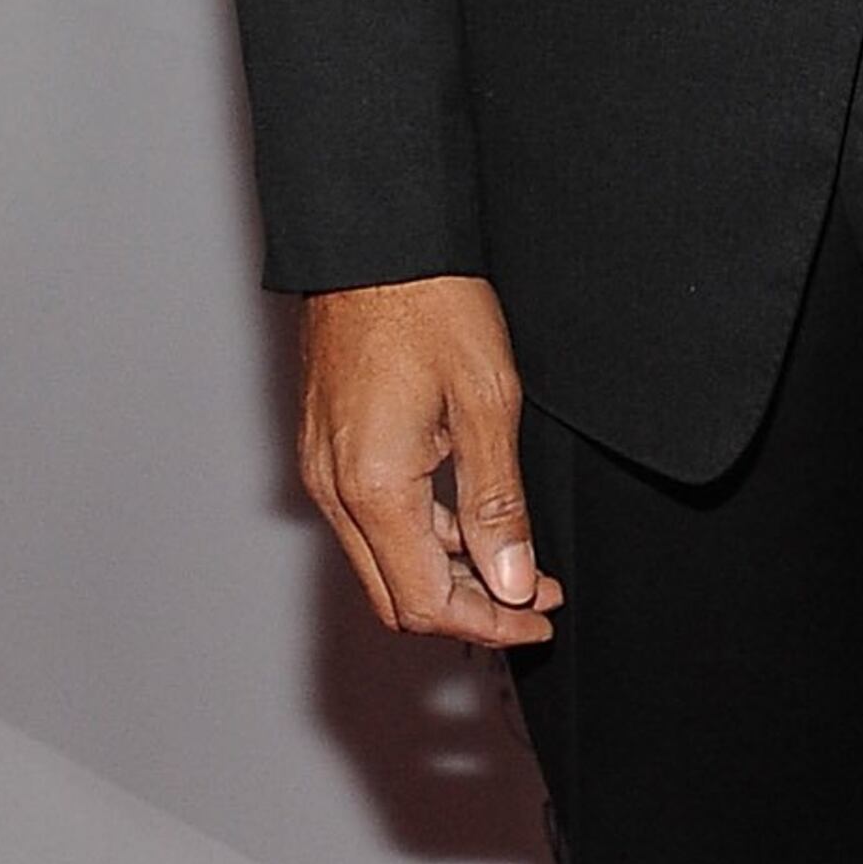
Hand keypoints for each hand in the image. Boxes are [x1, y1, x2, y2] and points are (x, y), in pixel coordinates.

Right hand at [295, 274, 560, 646]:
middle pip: (396, 597)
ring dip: (448, 574)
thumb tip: (511, 581)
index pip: (426, 602)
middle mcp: (334, 490)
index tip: (539, 617)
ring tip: (515, 559)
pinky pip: (370, 522)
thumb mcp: (488, 404)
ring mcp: (323, 470)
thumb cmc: (427, 302)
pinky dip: (422, 536)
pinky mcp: (325, 449)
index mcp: (374, 487)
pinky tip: (470, 517)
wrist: (372, 240)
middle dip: (469, 611)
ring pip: (382, 562)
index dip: (489, 623)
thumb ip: (498, 505)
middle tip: (534, 596)